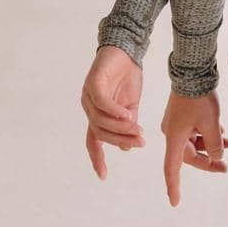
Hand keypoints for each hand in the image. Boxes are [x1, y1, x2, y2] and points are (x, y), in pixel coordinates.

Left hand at [82, 44, 145, 180]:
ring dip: (120, 128)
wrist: (127, 50)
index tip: (102, 175)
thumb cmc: (128, 77)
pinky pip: (102, 102)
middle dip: (120, 140)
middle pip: (100, 132)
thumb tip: (127, 148)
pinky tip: (129, 115)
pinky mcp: (93, 82)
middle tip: (139, 143)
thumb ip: (129, 125)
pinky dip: (115, 111)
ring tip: (138, 130)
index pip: (93, 141)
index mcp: (97, 115)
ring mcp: (89, 95)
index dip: (97, 158)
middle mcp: (89, 107)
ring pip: (101, 120)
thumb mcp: (132, 105)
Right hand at [159, 90, 227, 206]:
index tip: (175, 202)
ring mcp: (177, 123)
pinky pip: (196, 131)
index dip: (174, 186)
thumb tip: (216, 156)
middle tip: (225, 167)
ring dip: (211, 145)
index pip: (172, 168)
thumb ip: (215, 144)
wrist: (193, 71)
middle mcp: (172, 132)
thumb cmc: (200, 98)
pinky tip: (222, 132)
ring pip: (195, 142)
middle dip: (208, 160)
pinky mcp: (184, 115)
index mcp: (174, 137)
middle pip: (190, 155)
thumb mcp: (211, 123)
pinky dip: (208, 134)